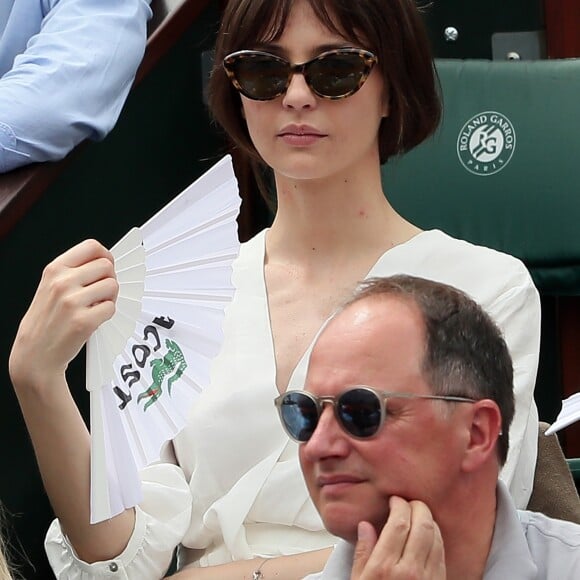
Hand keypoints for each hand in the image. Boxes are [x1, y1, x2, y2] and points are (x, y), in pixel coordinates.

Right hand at [9, 239, 117, 390]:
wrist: (34, 354)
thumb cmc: (46, 320)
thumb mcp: (50, 286)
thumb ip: (74, 271)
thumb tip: (105, 261)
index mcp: (54, 269)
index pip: (91, 247)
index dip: (105, 255)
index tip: (106, 266)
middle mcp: (62, 282)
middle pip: (107, 266)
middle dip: (109, 279)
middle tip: (100, 292)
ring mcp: (73, 302)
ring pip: (113, 286)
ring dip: (110, 297)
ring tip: (95, 306)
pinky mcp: (84, 321)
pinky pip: (111, 308)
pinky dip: (107, 314)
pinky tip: (93, 319)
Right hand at [351, 496, 444, 579]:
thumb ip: (362, 553)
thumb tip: (365, 526)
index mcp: (384, 567)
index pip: (399, 522)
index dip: (399, 504)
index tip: (395, 500)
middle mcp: (409, 571)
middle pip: (422, 525)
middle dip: (417, 507)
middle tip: (409, 502)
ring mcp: (427, 579)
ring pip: (436, 537)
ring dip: (429, 521)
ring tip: (419, 515)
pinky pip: (442, 554)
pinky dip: (437, 538)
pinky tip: (428, 535)